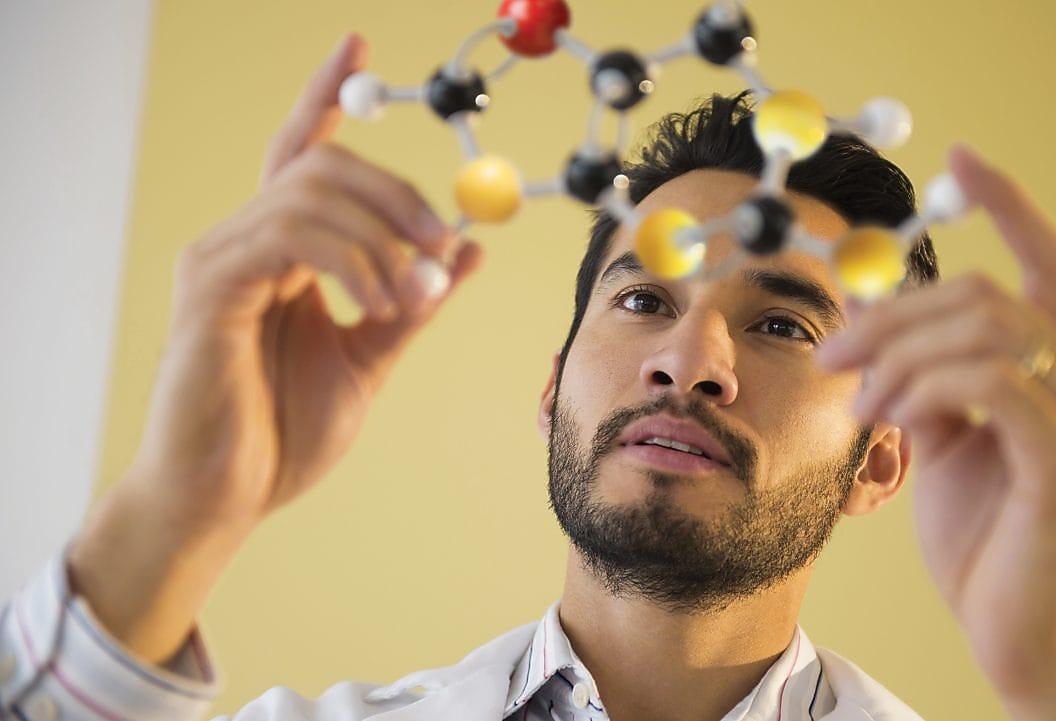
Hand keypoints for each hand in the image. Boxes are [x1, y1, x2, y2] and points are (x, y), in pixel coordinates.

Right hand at [68, 34, 482, 662]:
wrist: (227, 498)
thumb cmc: (283, 433)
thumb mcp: (371, 356)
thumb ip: (414, 301)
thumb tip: (468, 250)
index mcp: (282, 252)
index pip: (303, 152)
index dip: (327, 94)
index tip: (357, 42)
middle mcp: (245, 241)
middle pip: (319, 162)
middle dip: (395, 190)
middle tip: (444, 239)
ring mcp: (221, 258)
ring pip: (310, 192)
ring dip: (383, 237)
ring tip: (411, 299)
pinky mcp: (211, 286)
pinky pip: (291, 236)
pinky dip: (353, 260)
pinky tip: (378, 302)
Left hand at [819, 147, 1055, 719]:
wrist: (1023, 638)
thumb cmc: (987, 543)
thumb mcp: (944, 446)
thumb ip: (924, 383)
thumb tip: (874, 333)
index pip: (1047, 260)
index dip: (1008, 202)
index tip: (961, 159)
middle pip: (984, 292)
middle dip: (892, 313)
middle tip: (833, 353)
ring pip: (983, 327)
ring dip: (897, 354)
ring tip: (859, 402)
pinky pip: (989, 382)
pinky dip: (923, 387)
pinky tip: (891, 418)